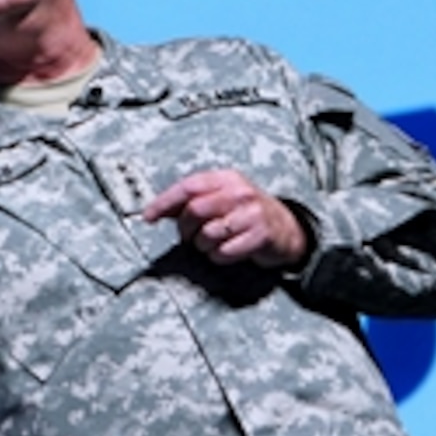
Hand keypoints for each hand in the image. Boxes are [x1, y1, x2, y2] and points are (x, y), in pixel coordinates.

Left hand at [142, 170, 309, 267]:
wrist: (287, 229)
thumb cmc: (247, 213)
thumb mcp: (222, 198)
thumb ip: (191, 202)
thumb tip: (158, 209)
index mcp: (226, 178)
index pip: (188, 187)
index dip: (164, 202)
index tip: (148, 216)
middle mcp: (239, 192)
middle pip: (195, 211)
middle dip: (185, 229)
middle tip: (188, 236)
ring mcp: (251, 214)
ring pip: (207, 234)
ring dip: (203, 245)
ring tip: (213, 243)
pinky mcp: (260, 236)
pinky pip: (224, 252)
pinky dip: (218, 257)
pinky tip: (226, 251)